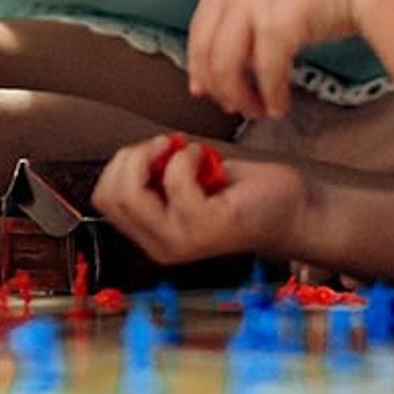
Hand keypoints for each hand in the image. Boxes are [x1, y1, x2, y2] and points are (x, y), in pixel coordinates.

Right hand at [91, 132, 305, 268]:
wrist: (290, 209)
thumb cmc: (242, 192)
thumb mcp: (185, 184)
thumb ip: (155, 178)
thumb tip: (130, 157)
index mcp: (152, 234)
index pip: (102, 198)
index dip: (120, 165)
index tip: (150, 152)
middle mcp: (161, 245)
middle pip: (110, 194)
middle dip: (132, 157)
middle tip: (164, 147)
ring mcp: (181, 240)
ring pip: (132, 192)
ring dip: (157, 156)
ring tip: (185, 153)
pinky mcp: (205, 227)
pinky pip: (175, 179)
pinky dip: (187, 156)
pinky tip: (208, 161)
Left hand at [185, 0, 393, 123]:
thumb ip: (247, 9)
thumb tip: (227, 58)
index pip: (199, 26)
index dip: (200, 65)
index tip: (205, 89)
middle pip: (207, 50)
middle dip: (218, 87)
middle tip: (234, 107)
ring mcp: (252, 0)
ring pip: (227, 67)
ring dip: (242, 97)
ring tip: (261, 109)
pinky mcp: (277, 23)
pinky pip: (265, 74)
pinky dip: (271, 96)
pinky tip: (281, 105)